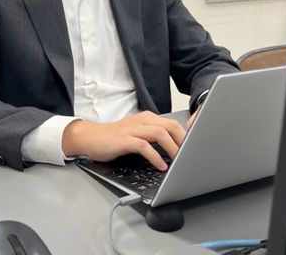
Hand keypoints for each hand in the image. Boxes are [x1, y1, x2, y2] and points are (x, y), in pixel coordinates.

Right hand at [62, 111, 186, 170]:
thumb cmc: (113, 139)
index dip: (186, 133)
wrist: (89, 137)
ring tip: (179, 161)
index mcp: (146, 119)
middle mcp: (141, 121)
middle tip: (190, 154)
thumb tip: (173, 149)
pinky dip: (155, 156)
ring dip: (172, 148)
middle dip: (183, 140)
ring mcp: (132, 129)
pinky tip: (160, 166)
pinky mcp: (124, 140)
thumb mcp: (135, 134)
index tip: (196, 146)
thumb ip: (151, 137)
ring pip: (159, 133)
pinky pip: (144, 146)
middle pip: (169, 125)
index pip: (172, 122)